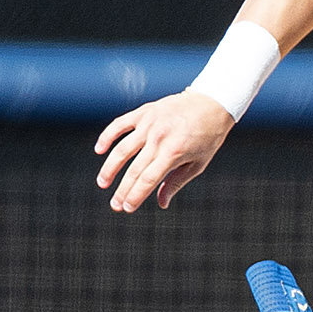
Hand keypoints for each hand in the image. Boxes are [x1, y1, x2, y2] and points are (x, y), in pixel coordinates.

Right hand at [95, 91, 234, 211]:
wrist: (212, 103)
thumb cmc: (208, 137)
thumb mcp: (198, 163)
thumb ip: (177, 182)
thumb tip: (161, 203)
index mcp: (174, 153)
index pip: (148, 180)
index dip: (136, 196)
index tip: (127, 208)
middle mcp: (158, 138)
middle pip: (134, 169)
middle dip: (123, 190)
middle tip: (115, 205)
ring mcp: (149, 124)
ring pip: (121, 149)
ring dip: (109, 168)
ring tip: (102, 183)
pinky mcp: (144, 112)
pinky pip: (119, 125)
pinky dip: (107, 137)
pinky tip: (99, 150)